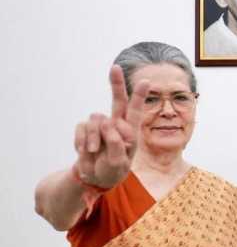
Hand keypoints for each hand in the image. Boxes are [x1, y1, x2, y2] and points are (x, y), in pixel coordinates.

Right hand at [73, 65, 146, 188]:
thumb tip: (107, 121)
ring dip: (93, 137)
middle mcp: (116, 125)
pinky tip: (84, 151)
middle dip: (116, 84)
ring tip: (94, 151)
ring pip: (96, 119)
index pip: (136, 111)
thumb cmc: (112, 170)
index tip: (146, 81)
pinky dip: (81, 140)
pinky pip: (81, 127)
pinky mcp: (85, 129)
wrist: (93, 178)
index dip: (139, 96)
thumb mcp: (118, 161)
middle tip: (115, 68)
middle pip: (117, 100)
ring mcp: (100, 126)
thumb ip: (115, 142)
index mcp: (130, 132)